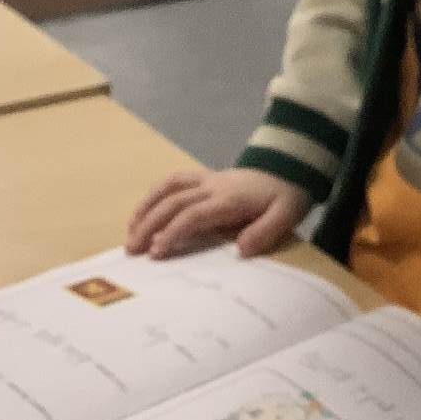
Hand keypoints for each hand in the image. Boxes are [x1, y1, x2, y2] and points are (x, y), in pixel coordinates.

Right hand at [125, 167, 311, 259]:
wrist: (290, 166)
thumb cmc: (286, 196)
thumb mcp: (287, 215)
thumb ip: (265, 232)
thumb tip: (240, 250)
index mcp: (230, 199)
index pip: (193, 215)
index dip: (172, 233)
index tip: (156, 253)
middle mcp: (213, 186)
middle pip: (173, 202)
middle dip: (149, 225)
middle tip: (132, 250)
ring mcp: (207, 178)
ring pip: (168, 188)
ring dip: (146, 208)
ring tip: (130, 233)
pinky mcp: (204, 176)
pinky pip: (173, 180)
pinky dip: (154, 195)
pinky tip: (144, 212)